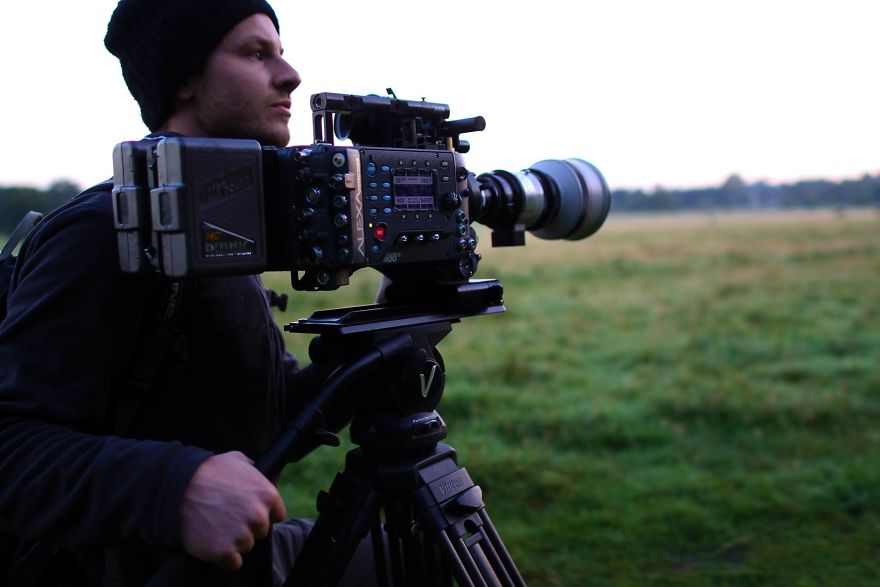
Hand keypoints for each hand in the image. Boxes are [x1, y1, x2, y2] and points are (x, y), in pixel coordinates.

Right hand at [179, 451, 286, 569]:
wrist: (177, 488)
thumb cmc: (206, 471)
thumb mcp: (235, 459)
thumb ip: (252, 468)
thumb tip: (256, 468)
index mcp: (267, 495)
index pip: (277, 514)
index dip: (263, 513)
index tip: (248, 512)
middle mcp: (258, 516)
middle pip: (261, 531)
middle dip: (248, 526)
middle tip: (228, 517)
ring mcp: (241, 536)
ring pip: (246, 546)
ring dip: (234, 541)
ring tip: (216, 525)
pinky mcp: (223, 552)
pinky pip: (233, 562)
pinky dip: (225, 556)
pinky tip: (214, 541)